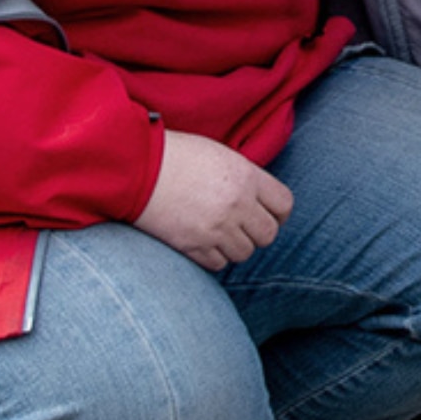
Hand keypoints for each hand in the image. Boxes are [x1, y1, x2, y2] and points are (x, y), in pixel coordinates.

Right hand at [134, 130, 293, 270]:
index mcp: (246, 177)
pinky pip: (218, 263)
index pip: (284, 205)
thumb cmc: (176, 155)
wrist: (136, 167)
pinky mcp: (194, 245)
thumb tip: (258, 198)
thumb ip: (244, 178)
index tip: (270, 215)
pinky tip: (203, 242)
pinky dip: (214, 257)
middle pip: (268, 234)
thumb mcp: (219, 155)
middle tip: (242, 227)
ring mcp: (216, 228)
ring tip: (219, 233)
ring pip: (244, 253)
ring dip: (235, 246)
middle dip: (258, 232)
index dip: (279, 213)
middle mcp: (237, 204)